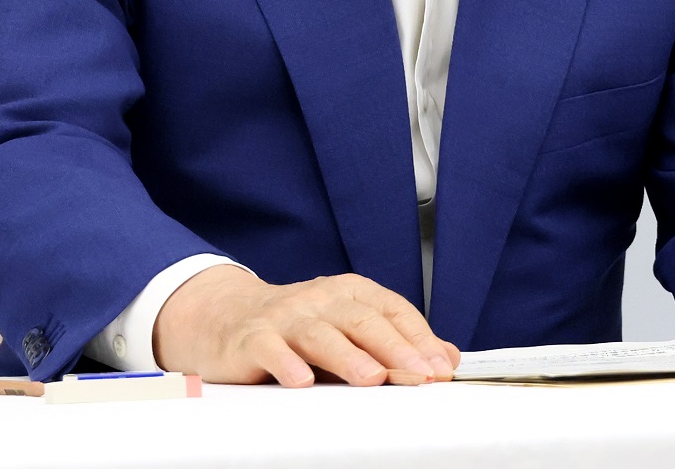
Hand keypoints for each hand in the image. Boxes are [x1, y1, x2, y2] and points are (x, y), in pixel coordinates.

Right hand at [152, 265, 459, 385]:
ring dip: (347, 356)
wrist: (227, 318)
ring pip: (320, 333)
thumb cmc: (296, 328)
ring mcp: (285, 316)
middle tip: (419, 374)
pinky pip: (271, 349)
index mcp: (348, 292)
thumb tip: (447, 356)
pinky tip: (302, 381)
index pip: (390, 309)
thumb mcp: (348, 329)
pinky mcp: (253, 338)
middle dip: (394, 348)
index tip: (440, 366)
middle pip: (361, 319)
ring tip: (372, 379)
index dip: (417, 337)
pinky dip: (287, 363)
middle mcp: (319, 298)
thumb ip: (395, 342)